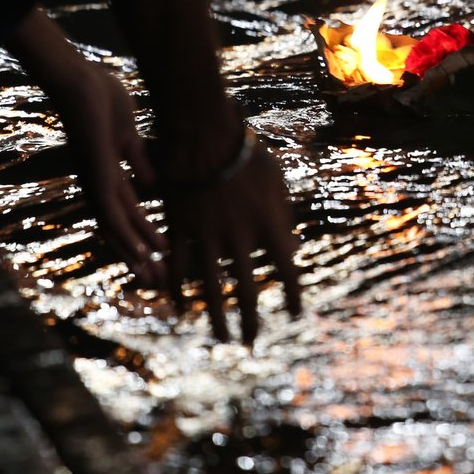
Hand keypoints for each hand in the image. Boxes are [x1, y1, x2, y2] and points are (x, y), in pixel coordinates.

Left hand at [49, 65, 168, 286]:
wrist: (80, 82)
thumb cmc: (101, 99)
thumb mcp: (129, 136)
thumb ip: (139, 159)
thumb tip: (153, 182)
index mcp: (108, 175)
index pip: (129, 213)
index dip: (145, 235)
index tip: (164, 253)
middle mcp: (99, 185)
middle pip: (121, 229)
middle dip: (141, 255)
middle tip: (159, 279)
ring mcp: (96, 183)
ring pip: (116, 229)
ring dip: (136, 254)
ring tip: (154, 277)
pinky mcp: (96, 177)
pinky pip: (112, 214)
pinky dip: (128, 236)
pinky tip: (143, 253)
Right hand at [156, 135, 302, 344]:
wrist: (202, 130)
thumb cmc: (245, 151)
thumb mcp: (276, 181)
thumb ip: (283, 217)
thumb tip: (291, 250)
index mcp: (270, 223)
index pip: (288, 270)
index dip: (292, 296)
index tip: (294, 314)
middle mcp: (240, 237)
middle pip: (248, 291)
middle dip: (251, 321)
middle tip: (251, 342)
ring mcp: (208, 235)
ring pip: (212, 289)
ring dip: (217, 318)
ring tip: (221, 338)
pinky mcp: (181, 229)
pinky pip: (179, 268)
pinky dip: (180, 291)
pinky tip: (183, 309)